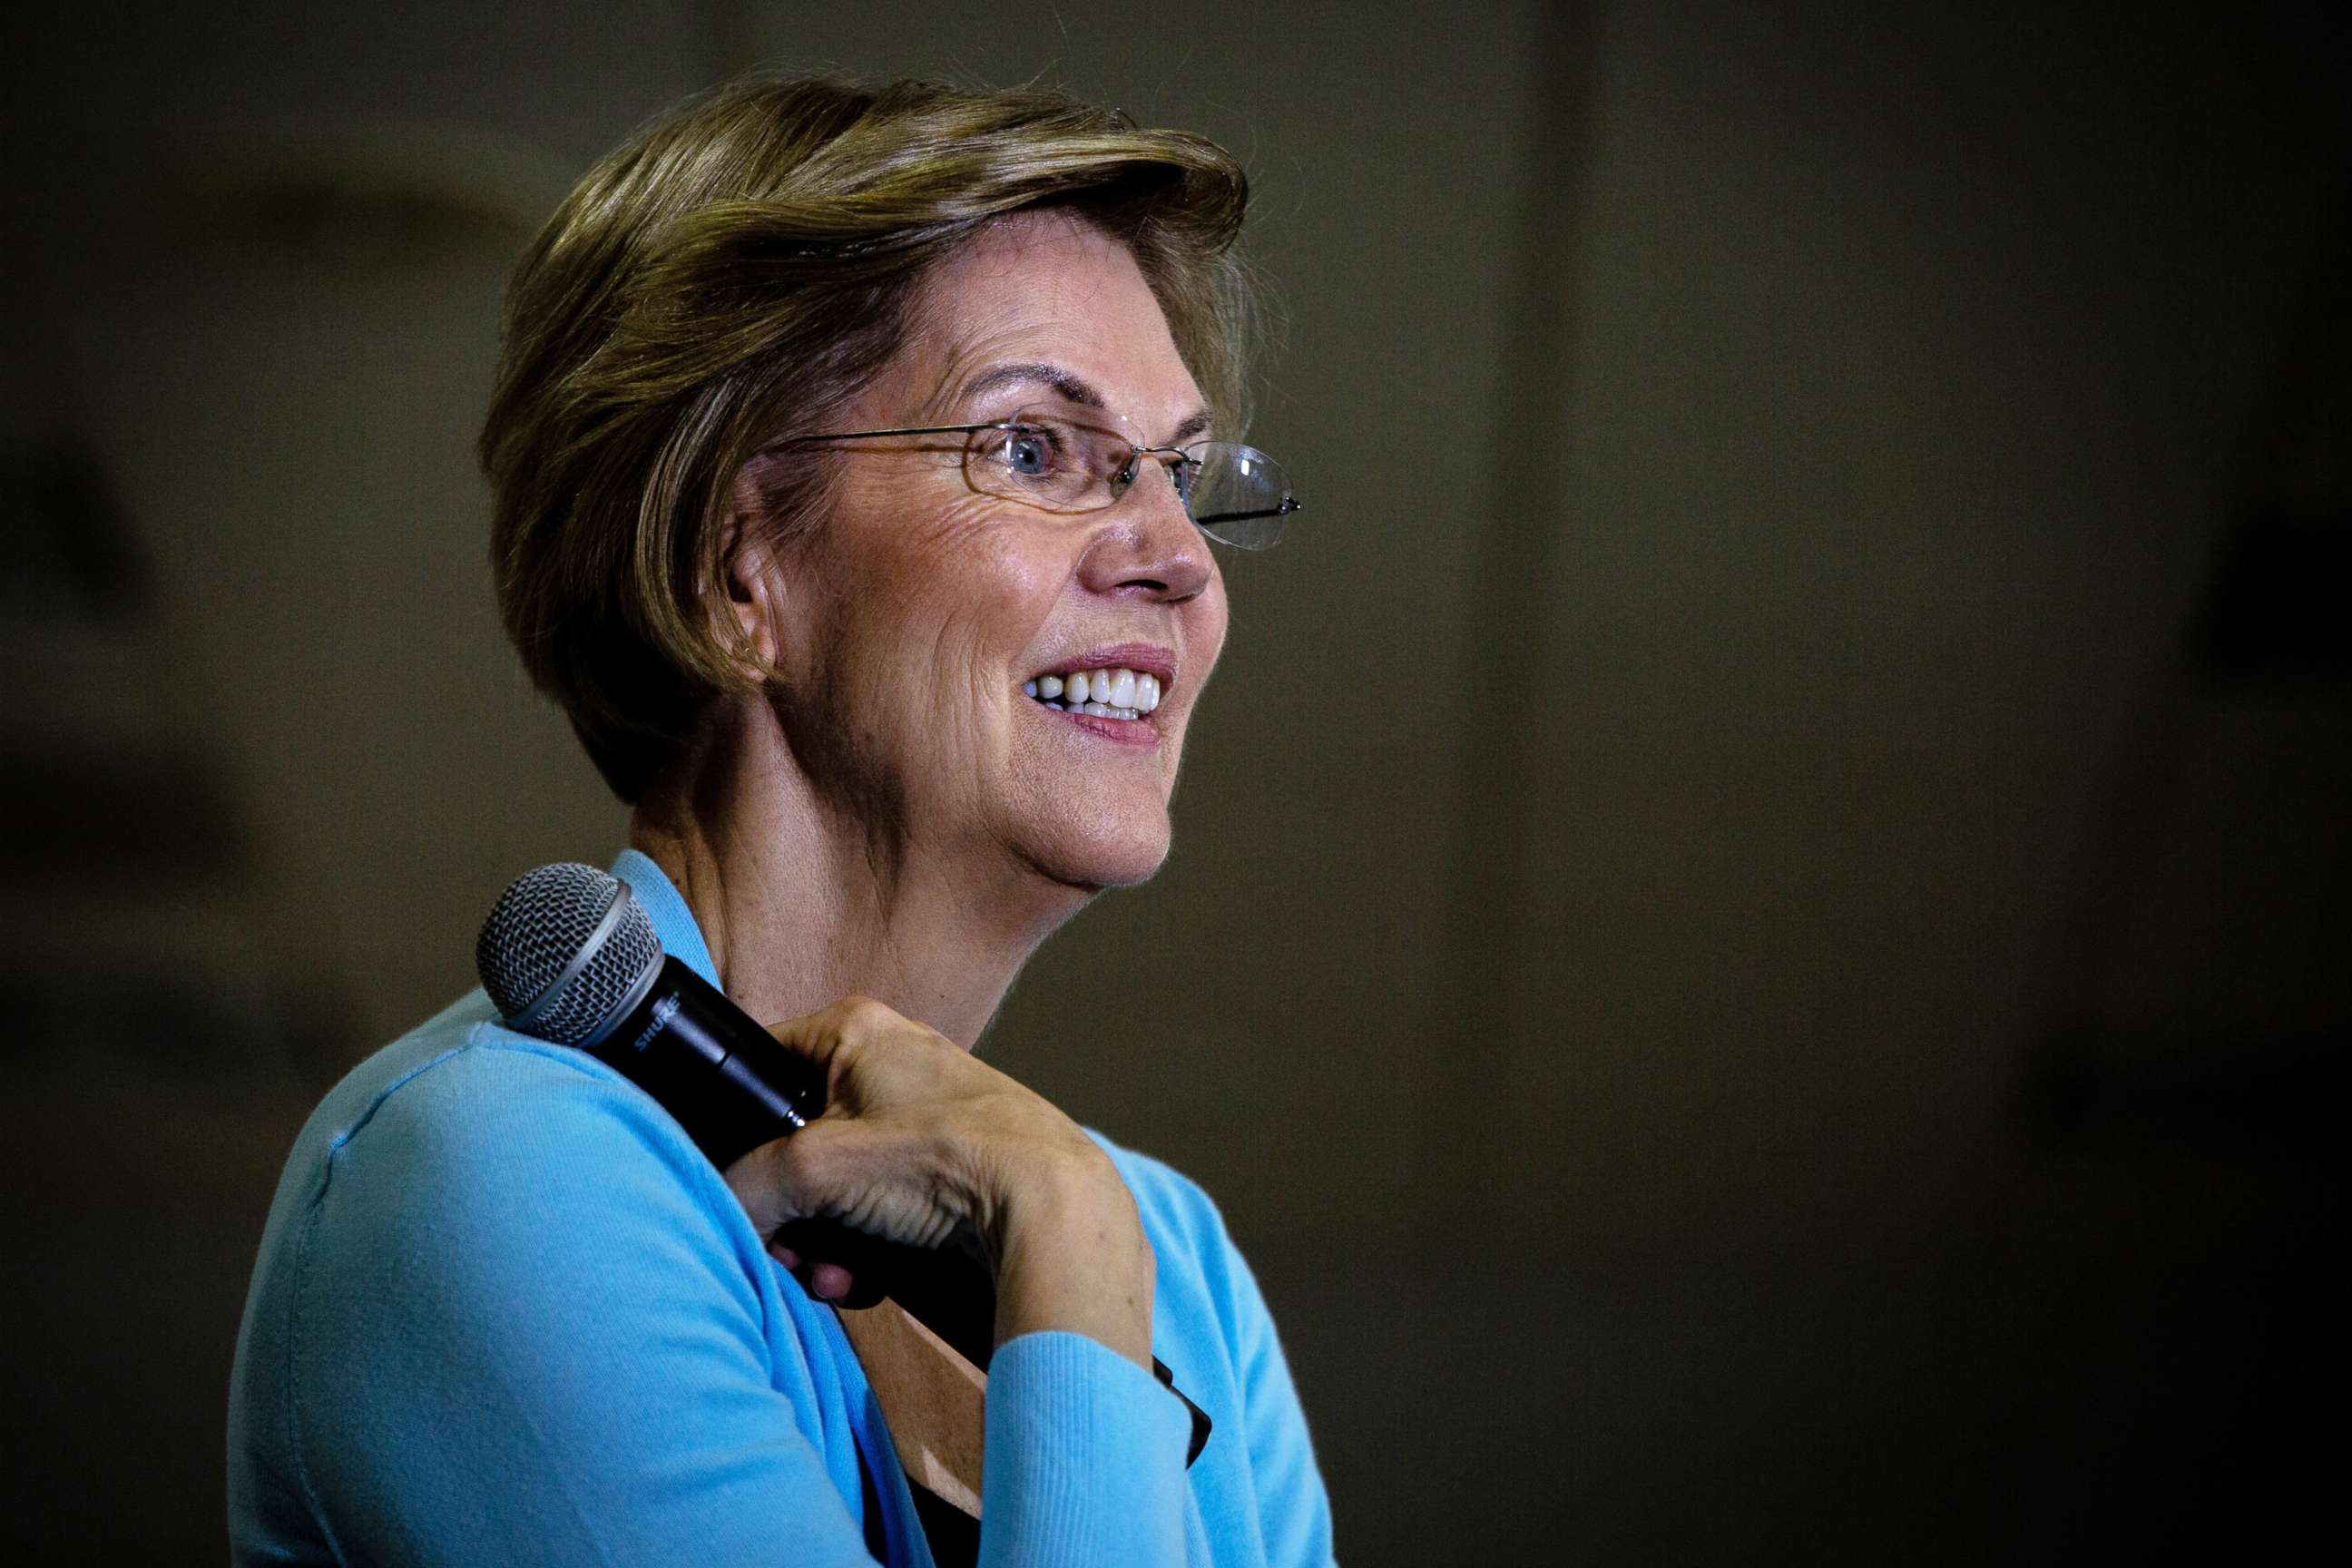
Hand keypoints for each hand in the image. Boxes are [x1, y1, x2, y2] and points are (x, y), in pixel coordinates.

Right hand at [722, 996, 1154, 1366]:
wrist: (1049, 1212)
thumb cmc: (941, 1159)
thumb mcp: (813, 1168)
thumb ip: (746, 1185)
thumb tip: (726, 1213)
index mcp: (855, 1031)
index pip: (761, 1063)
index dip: (737, 1126)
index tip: (735, 1181)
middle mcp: (891, 1068)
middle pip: (796, 1144)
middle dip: (786, 1211)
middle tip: (788, 1247)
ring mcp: (924, 1124)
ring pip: (837, 1190)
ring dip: (824, 1244)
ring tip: (834, 1273)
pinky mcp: (951, 1176)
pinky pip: (882, 1215)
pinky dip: (868, 1252)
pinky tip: (869, 1280)